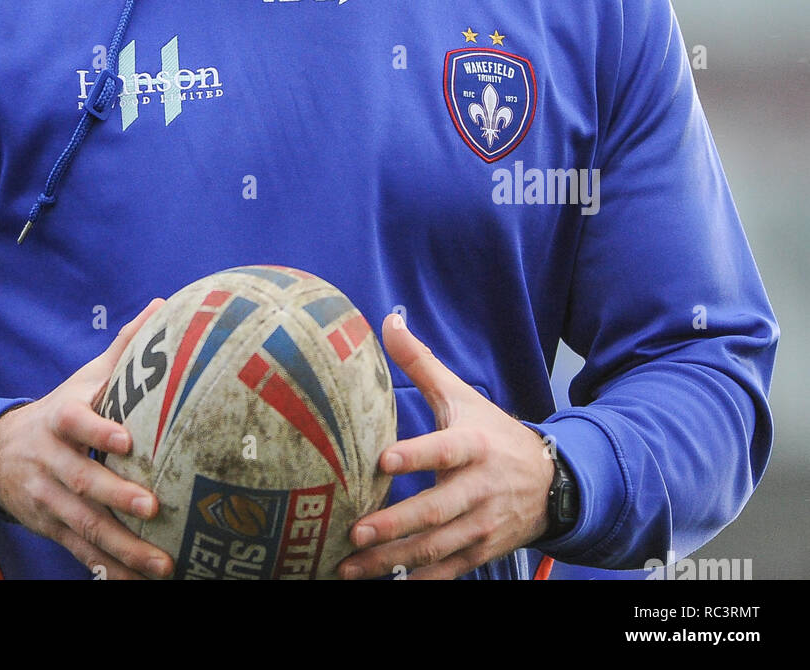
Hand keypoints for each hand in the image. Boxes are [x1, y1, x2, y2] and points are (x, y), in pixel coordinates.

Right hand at [0, 298, 173, 580]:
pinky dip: (108, 570)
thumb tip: (159, 305)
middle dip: (116, 497)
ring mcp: (47, 499)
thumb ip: (121, 348)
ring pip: (83, 525)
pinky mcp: (51, 528)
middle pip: (82, 480)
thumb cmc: (58, 411)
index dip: (98, 429)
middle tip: (153, 507)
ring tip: (161, 562)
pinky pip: (80, 553)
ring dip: (122, 547)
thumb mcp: (82, 378)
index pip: (76, 421)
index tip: (126, 440)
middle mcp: (50, 461)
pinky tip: (137, 584)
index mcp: (60, 419)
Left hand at [338, 315, 553, 580]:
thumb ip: (421, 362)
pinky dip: (421, 580)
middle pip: (436, 511)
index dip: (417, 456)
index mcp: (474, 446)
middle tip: (356, 531)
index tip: (384, 460)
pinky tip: (388, 583)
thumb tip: (388, 320)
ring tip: (351, 566)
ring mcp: (483, 525)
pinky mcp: (483, 551)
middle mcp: (480, 489)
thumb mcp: (461, 395)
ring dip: (393, 560)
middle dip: (395, 524)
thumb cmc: (493, 433)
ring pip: (437, 548)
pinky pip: (450, 571)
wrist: (552, 482)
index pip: (444, 450)